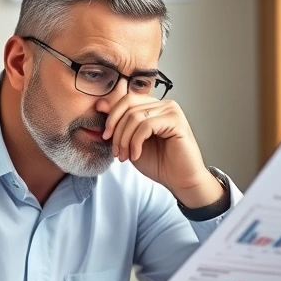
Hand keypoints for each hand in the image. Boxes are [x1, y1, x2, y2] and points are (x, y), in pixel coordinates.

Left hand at [103, 95, 223, 207]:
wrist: (180, 181)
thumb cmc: (159, 163)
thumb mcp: (132, 142)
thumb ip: (120, 124)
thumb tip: (100, 105)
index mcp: (154, 106)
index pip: (126, 100)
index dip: (111, 116)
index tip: (105, 135)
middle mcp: (164, 104)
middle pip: (128, 105)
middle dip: (116, 129)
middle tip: (116, 150)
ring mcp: (171, 111)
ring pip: (135, 116)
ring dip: (125, 139)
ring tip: (125, 156)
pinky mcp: (176, 121)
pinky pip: (146, 126)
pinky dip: (136, 142)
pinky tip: (136, 155)